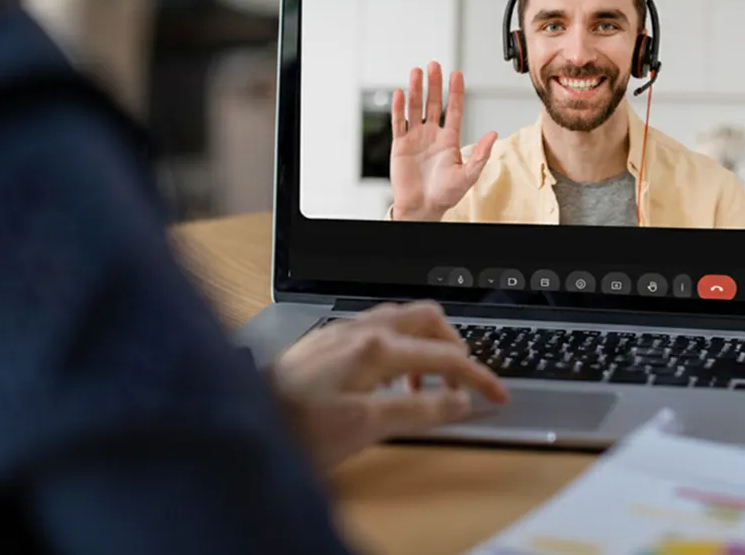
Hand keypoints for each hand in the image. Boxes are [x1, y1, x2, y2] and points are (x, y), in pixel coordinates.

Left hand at [267, 301, 507, 471]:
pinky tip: (389, 380)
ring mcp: (343, 332)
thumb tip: (459, 401)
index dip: (478, 378)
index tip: (496, 395)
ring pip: (403, 321)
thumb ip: (418, 410)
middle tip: (463, 380)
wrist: (248, 420)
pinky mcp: (328, 342)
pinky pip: (378, 330)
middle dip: (455, 348)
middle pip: (428, 319)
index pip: (445, 356)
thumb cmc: (298, 426)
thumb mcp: (367, 426)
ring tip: (425, 387)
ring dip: (425, 348)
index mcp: (377, 348)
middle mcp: (361, 330)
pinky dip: (399, 349)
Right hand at [389, 61, 497, 220]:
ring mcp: (415, 138)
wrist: (422, 208)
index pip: (453, 109)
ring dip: (415, 90)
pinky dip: (398, 108)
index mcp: (449, 139)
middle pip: (433, 103)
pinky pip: (398, 123)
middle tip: (434, 65)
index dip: (455, 91)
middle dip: (434, 84)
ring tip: (416, 72)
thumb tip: (493, 134)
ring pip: (415, 108)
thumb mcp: (468, 175)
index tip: (456, 74)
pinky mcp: (400, 145)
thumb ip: (480, 154)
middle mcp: (432, 135)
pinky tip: (399, 93)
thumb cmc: (445, 195)